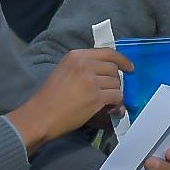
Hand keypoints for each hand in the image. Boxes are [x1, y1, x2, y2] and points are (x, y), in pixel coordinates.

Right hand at [10, 46, 128, 151]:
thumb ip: (84, 68)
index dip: (122, 60)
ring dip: (115, 94)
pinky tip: (110, 109)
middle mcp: (84, 65)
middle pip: (114, 69)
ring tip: (107, 103)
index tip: (129, 68)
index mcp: (76, 56)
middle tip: (110, 92)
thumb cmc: (49, 98)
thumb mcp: (64, 72)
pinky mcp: (96, 97)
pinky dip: (117, 104)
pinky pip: (117, 97)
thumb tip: (108, 74)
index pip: (107, 52)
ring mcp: (91, 80)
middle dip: (115, 82)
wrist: (40, 116)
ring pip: (117, 84)